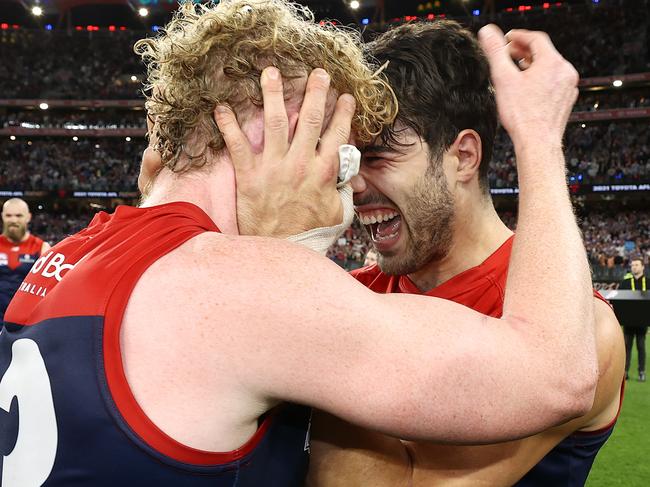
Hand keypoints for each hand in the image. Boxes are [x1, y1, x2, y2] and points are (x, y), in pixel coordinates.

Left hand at [214, 66, 356, 237]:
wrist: (282, 250)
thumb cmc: (311, 233)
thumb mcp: (337, 213)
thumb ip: (345, 192)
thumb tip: (356, 180)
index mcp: (324, 172)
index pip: (338, 134)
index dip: (343, 113)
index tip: (345, 96)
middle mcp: (300, 164)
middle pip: (310, 119)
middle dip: (315, 92)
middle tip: (317, 72)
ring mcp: (274, 167)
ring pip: (275, 122)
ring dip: (273, 94)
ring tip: (271, 72)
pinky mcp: (250, 176)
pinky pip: (238, 145)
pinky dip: (228, 125)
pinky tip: (221, 107)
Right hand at [478, 25, 578, 148]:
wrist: (537, 142)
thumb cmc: (523, 116)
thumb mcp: (503, 79)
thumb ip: (495, 52)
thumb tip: (487, 33)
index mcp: (552, 62)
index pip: (535, 38)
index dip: (518, 36)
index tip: (507, 38)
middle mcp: (564, 72)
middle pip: (543, 52)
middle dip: (523, 51)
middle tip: (507, 54)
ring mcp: (567, 87)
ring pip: (548, 68)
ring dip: (530, 66)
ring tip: (514, 73)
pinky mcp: (565, 100)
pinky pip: (552, 82)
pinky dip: (539, 80)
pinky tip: (525, 90)